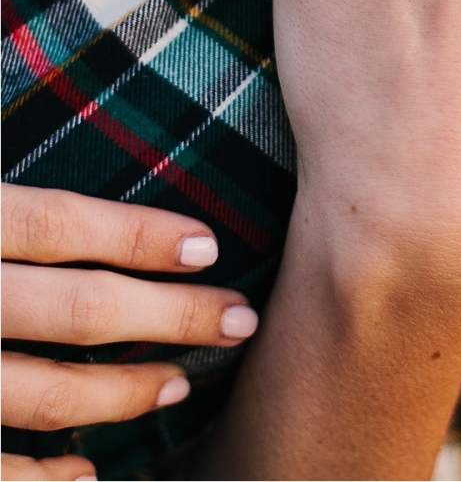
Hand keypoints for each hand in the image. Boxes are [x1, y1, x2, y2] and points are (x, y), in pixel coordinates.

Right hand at [0, 185, 257, 481]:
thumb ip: (19, 216)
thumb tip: (104, 204)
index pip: (59, 225)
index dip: (139, 235)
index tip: (210, 247)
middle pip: (79, 308)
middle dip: (173, 316)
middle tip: (241, 321)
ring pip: (48, 393)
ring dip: (125, 394)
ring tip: (178, 386)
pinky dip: (46, 478)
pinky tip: (87, 473)